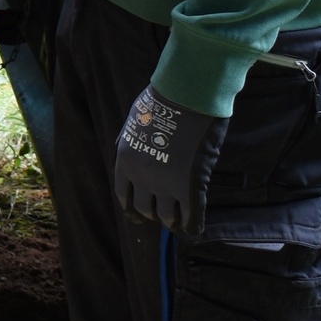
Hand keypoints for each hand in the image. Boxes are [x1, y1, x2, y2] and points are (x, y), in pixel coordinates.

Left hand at [114, 85, 226, 235]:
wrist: (186, 93)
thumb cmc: (164, 101)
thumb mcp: (135, 123)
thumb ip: (134, 144)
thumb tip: (137, 158)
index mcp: (124, 160)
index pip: (124, 195)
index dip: (133, 208)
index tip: (139, 215)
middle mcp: (140, 176)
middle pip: (145, 209)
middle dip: (154, 213)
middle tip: (166, 215)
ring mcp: (164, 183)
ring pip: (166, 216)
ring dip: (173, 220)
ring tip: (180, 221)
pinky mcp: (189, 185)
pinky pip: (190, 214)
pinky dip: (193, 224)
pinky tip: (196, 227)